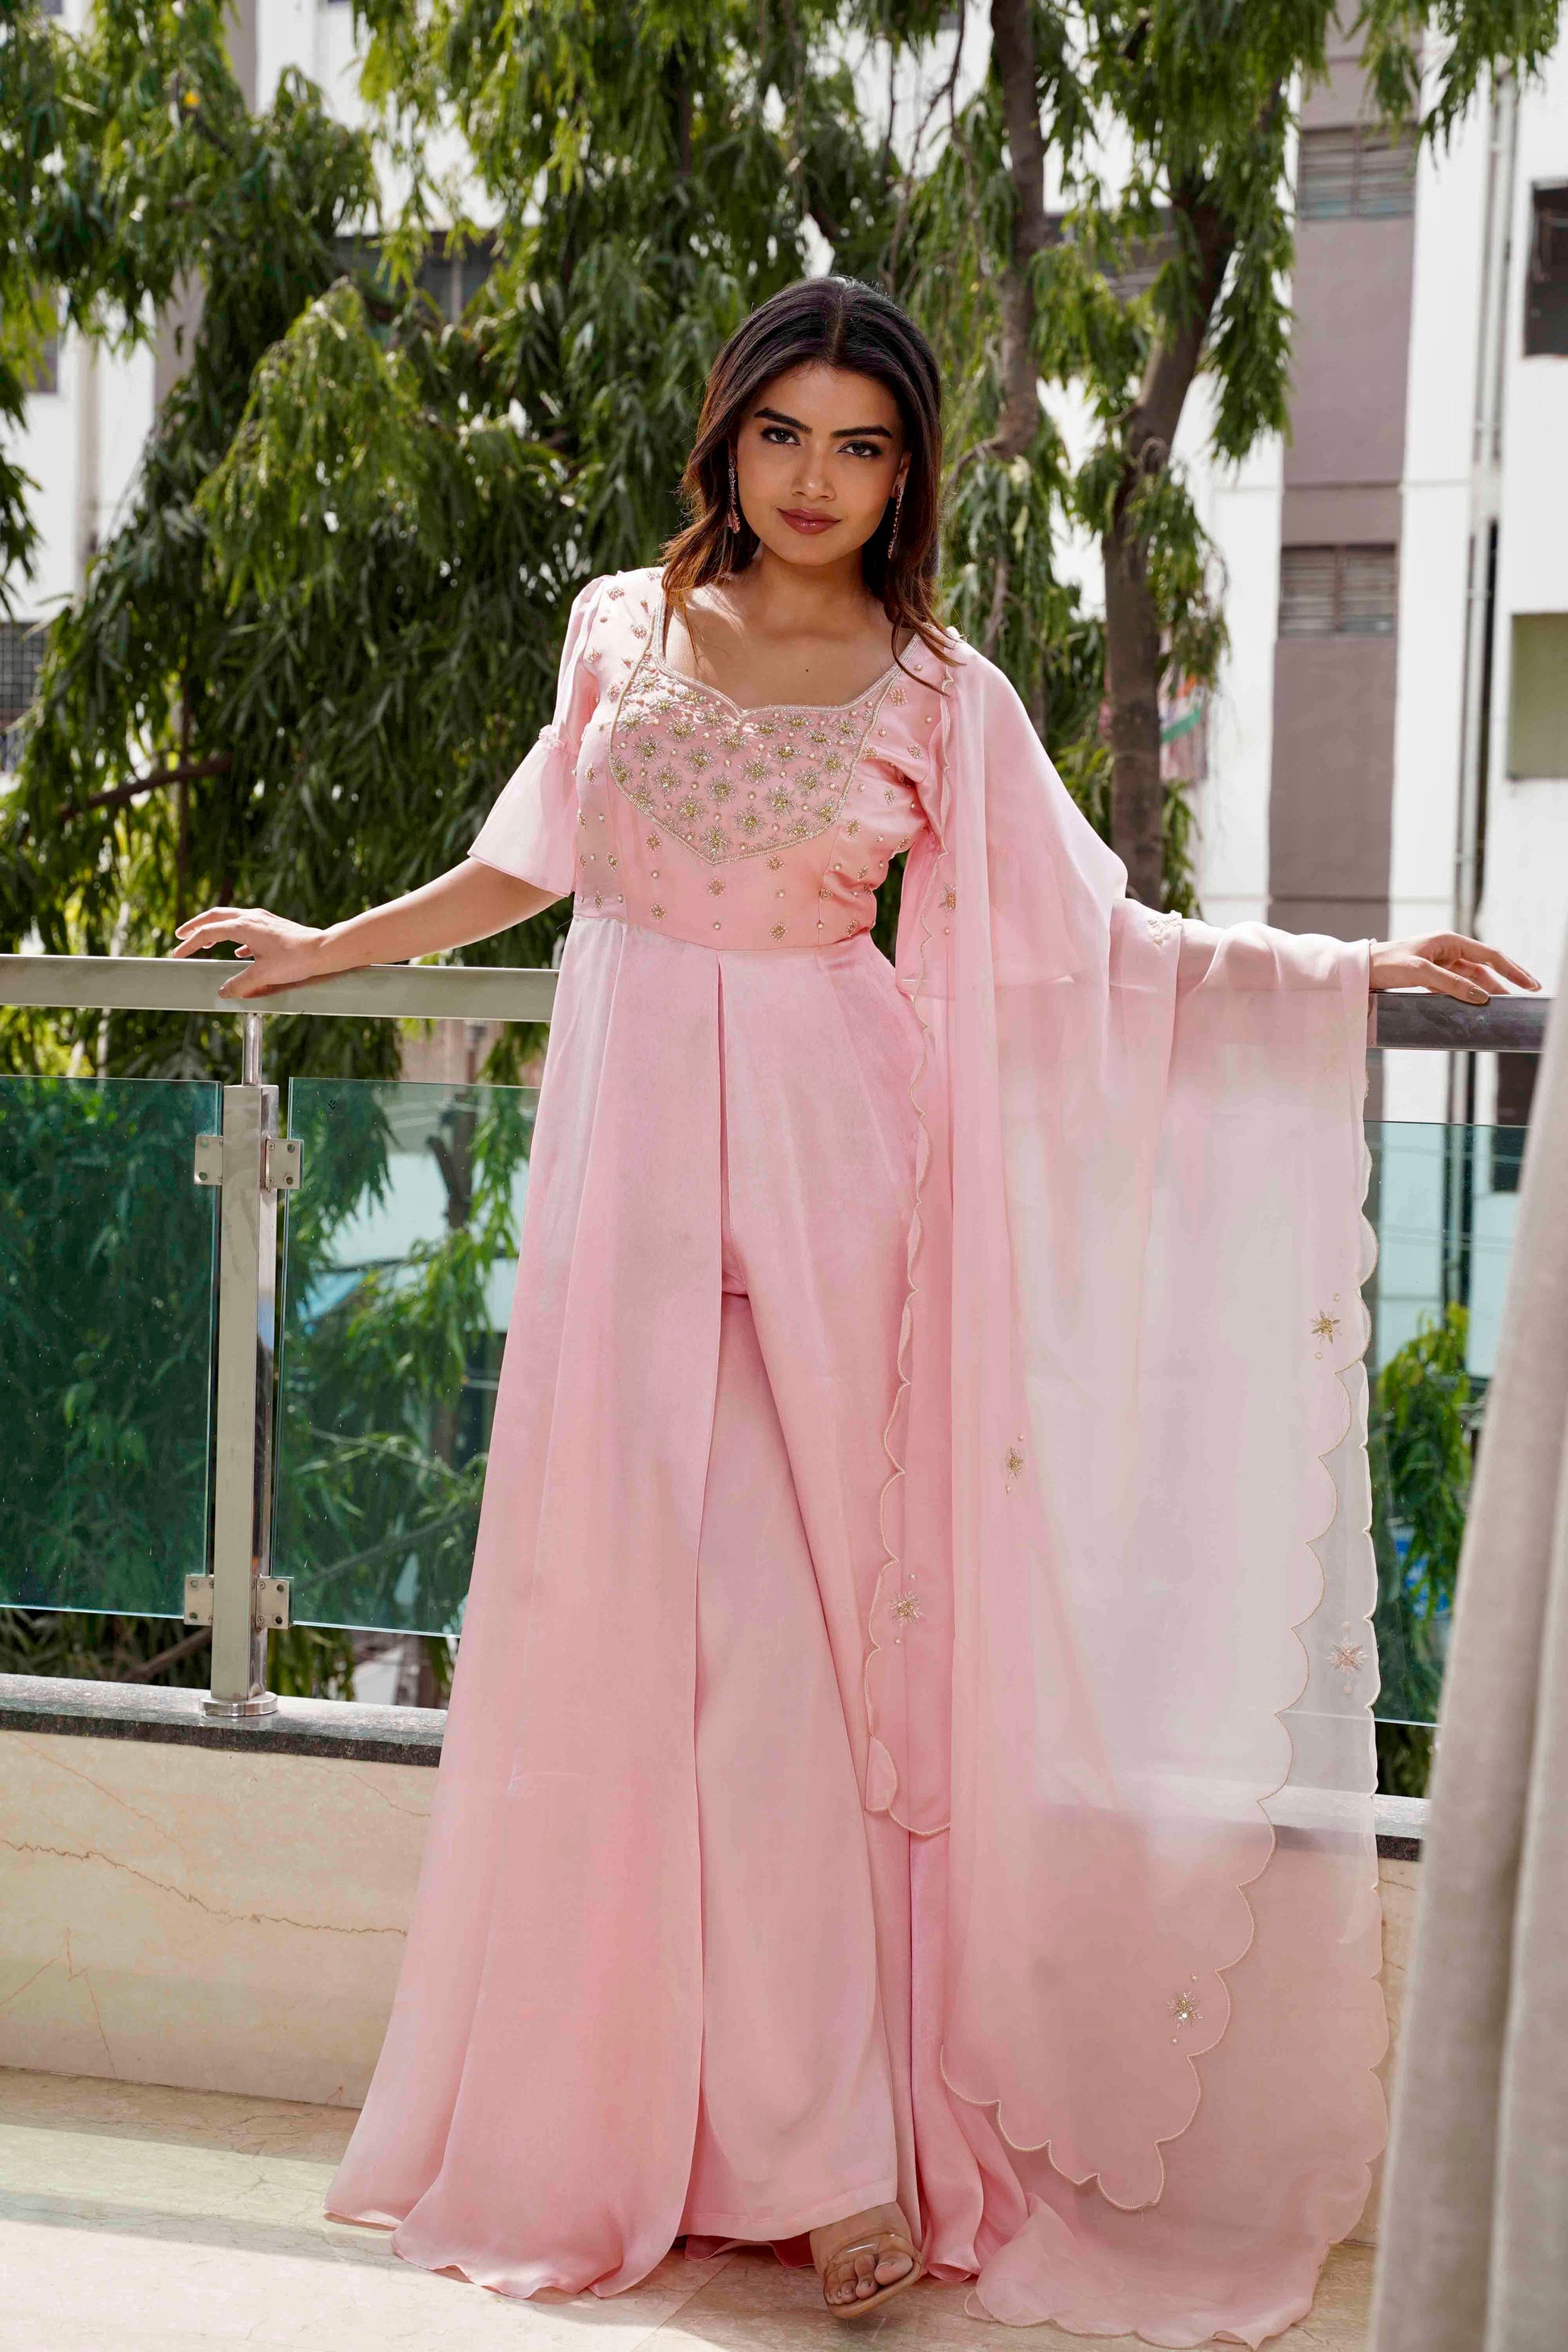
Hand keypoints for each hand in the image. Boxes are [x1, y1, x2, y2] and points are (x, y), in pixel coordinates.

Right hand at [171, 906, 328, 998]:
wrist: (323, 950)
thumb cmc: (296, 960)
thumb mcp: (263, 976)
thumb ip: (240, 985)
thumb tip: (224, 992)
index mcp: (244, 926)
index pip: (208, 932)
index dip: (190, 944)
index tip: (178, 954)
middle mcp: (252, 917)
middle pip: (215, 916)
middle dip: (195, 926)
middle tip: (181, 935)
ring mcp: (263, 920)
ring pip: (231, 919)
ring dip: (215, 929)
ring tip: (205, 942)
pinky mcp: (273, 926)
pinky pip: (248, 929)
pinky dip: (236, 937)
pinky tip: (238, 952)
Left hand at [1368, 930, 1538, 1002]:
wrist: (1360, 971)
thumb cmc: (1386, 964)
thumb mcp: (1420, 972)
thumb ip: (1451, 984)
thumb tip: (1481, 996)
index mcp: (1448, 941)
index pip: (1489, 955)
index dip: (1511, 969)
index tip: (1527, 983)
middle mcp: (1447, 950)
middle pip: (1484, 968)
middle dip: (1504, 981)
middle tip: (1524, 996)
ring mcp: (1440, 964)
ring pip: (1471, 979)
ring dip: (1486, 991)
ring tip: (1503, 1006)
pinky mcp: (1431, 977)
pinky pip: (1457, 987)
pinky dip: (1468, 996)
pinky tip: (1477, 1007)